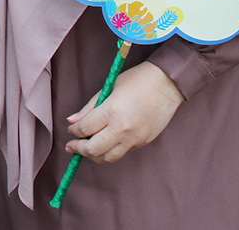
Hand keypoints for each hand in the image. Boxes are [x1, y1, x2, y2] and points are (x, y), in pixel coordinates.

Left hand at [63, 61, 183, 163]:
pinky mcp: (143, 142)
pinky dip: (110, 150)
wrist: (167, 84)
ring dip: (93, 155)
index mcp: (111, 111)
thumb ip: (89, 107)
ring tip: (86, 149)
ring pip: (108, 157)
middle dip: (78, 149)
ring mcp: (134, 138)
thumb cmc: (136, 81)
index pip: (84, 129)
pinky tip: (106, 143)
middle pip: (93, 149)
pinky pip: (122, 152)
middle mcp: (122, 129)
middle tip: (71, 146)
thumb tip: (72, 121)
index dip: (73, 131)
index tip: (71, 128)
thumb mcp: (109, 88)